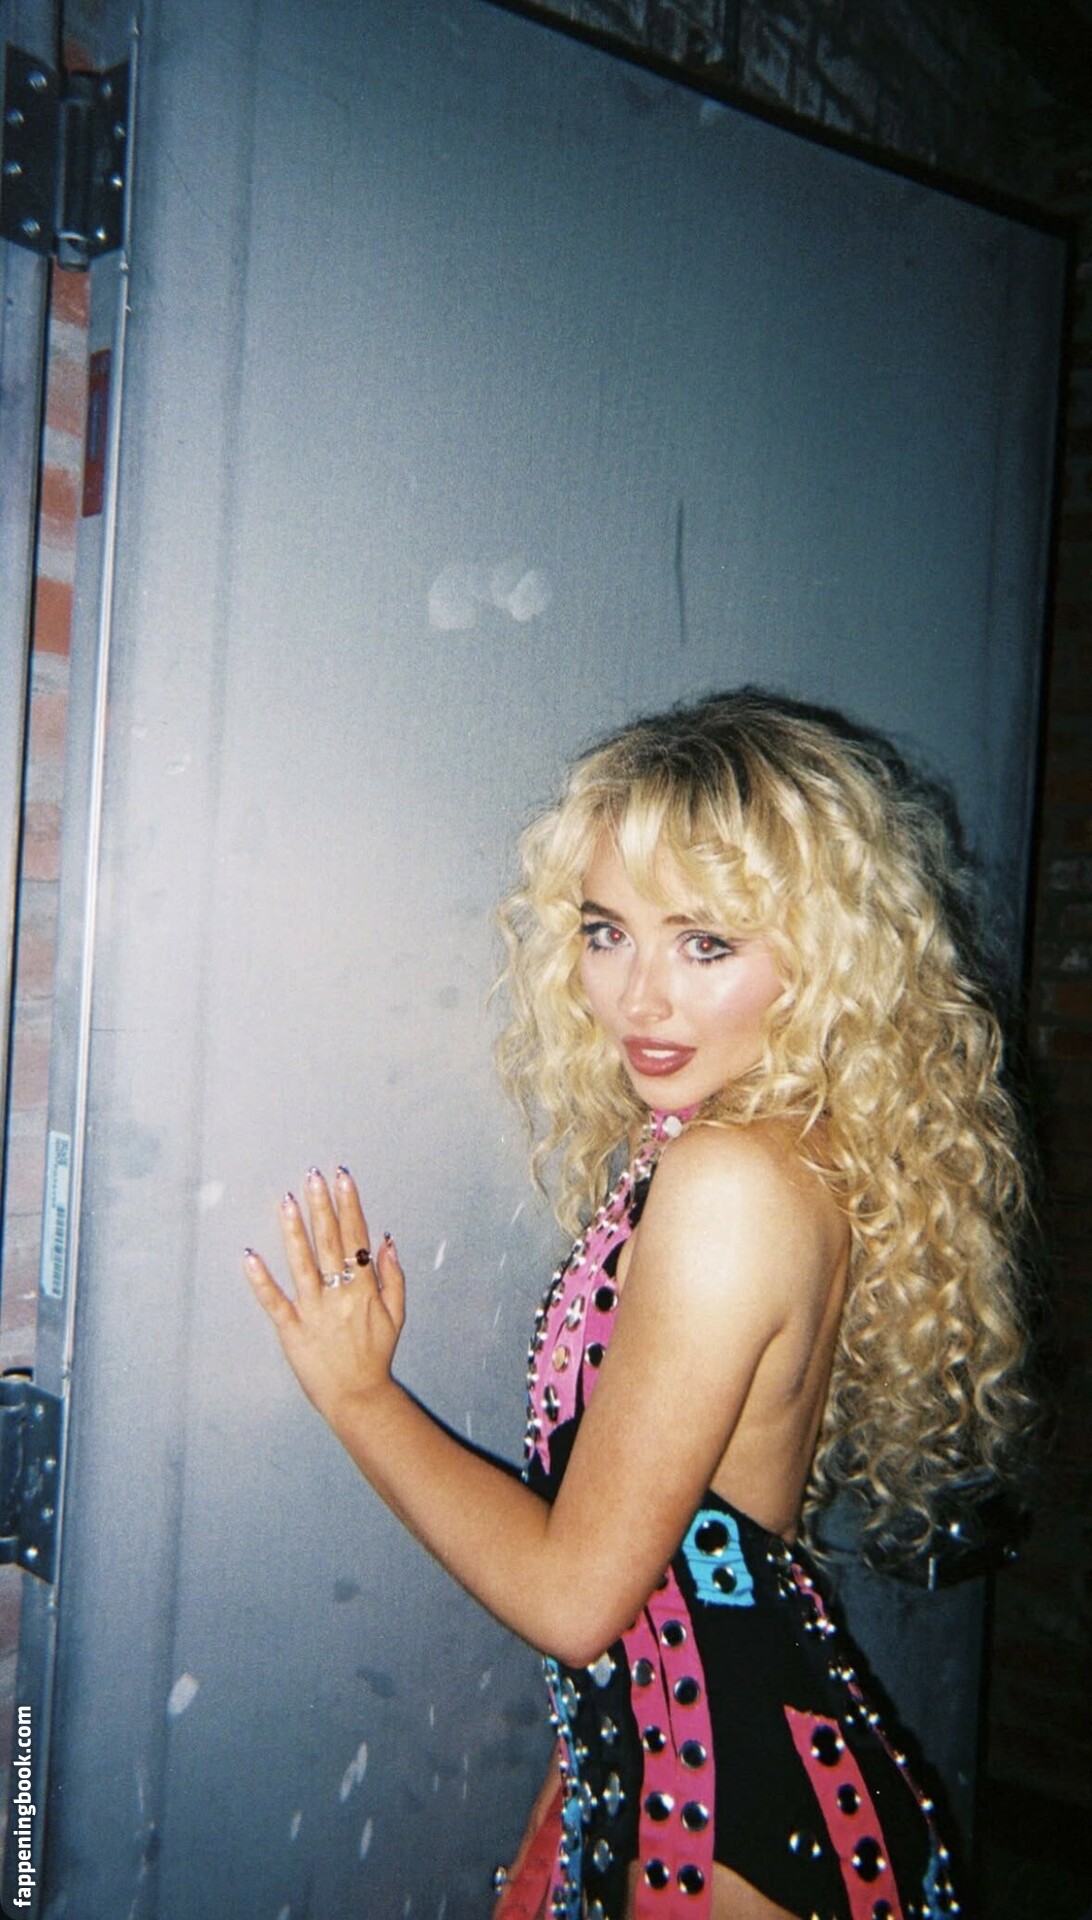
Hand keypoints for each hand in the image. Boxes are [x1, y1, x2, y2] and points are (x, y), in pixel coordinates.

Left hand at [244, 1166, 404, 1423]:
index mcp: (365, 1289)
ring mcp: (314, 1311)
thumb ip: (394, 1276)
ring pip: (303, 1264)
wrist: (358, 1397)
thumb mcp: (397, 1315)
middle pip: (330, 1243)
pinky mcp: (291, 1330)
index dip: (349, 1205)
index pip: (356, 1238)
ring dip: (295, 1232)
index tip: (342, 1178)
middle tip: (313, 1175)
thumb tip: (387, 1240)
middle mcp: (339, 1295)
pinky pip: (274, 1301)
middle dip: (322, 1206)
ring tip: (287, 1201)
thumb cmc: (376, 1355)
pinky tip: (250, 1256)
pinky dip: (261, 1280)